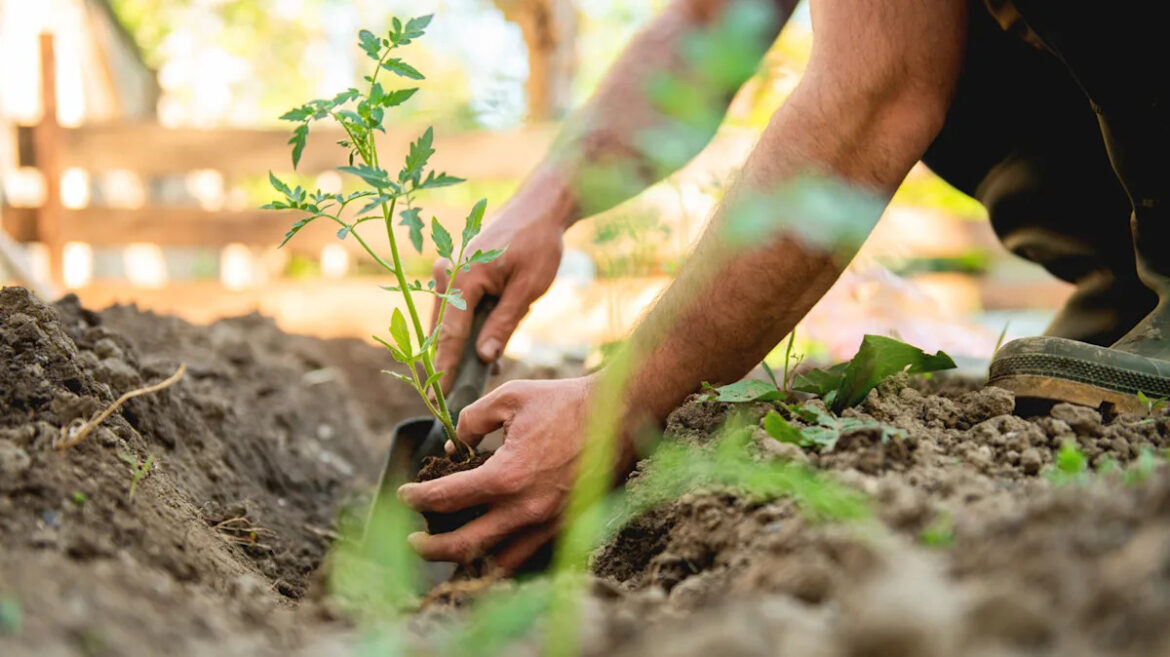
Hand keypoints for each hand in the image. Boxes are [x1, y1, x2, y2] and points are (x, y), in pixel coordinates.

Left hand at [397, 376, 595, 571]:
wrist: (621, 414)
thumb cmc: (565, 401)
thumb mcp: (510, 398)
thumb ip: (472, 420)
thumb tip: (454, 445)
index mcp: (507, 477)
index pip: (445, 498)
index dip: (417, 497)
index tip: (405, 493)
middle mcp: (526, 510)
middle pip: (463, 547)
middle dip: (430, 547)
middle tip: (414, 540)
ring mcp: (549, 526)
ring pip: (497, 565)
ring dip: (466, 563)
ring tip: (449, 554)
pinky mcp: (567, 529)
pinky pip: (529, 559)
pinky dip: (503, 561)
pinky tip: (490, 551)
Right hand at [431, 195, 566, 390]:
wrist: (539, 208)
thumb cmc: (538, 245)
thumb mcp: (527, 289)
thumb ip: (504, 324)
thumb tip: (483, 358)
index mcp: (462, 278)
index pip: (449, 334)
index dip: (444, 369)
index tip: (437, 398)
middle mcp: (446, 274)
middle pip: (442, 331)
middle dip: (450, 363)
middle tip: (454, 396)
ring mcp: (448, 272)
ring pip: (447, 323)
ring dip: (460, 348)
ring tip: (481, 375)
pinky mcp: (455, 273)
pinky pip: (455, 310)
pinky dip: (466, 330)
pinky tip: (486, 351)